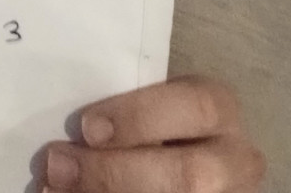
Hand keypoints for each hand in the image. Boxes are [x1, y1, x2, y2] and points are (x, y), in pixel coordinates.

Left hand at [43, 75, 266, 191]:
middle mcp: (235, 161)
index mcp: (219, 111)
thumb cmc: (147, 124)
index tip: (87, 128)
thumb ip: (118, 113)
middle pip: (188, 175)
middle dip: (115, 173)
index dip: (141, 118)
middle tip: (57, 165)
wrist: (172, 168)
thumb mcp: (145, 107)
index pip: (197, 106)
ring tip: (55, 189)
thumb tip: (63, 131)